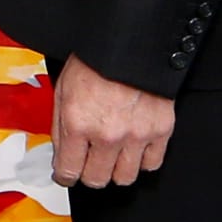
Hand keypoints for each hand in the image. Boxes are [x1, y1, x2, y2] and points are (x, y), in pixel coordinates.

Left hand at [50, 61, 173, 188]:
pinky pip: (152, 164)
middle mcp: (108, 134)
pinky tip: (134, 149)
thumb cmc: (96, 60)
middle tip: (88, 164)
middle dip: (88, 174)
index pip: (68, 171)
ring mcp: (136, 135)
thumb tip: (60, 154)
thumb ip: (60, 126)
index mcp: (79, 123)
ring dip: (115, 170)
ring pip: (125, 177)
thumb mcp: (63, 90)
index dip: (64, 175)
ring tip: (112, 156)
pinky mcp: (160, 130)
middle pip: (97, 179)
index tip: (66, 174)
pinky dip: (142, 160)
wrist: (131, 41)